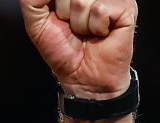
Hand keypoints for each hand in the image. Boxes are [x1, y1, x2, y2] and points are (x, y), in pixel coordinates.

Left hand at [20, 0, 136, 99]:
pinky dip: (96, 28)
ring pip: (82, 0)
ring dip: (80, 24)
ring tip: (86, 32)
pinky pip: (100, 10)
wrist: (84, 77)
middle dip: (64, 14)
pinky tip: (100, 33)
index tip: (58, 18)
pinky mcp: (126, 7)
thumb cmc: (64, 50)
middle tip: (73, 27)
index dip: (55, 6)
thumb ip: (32, 0)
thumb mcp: (37, 22)